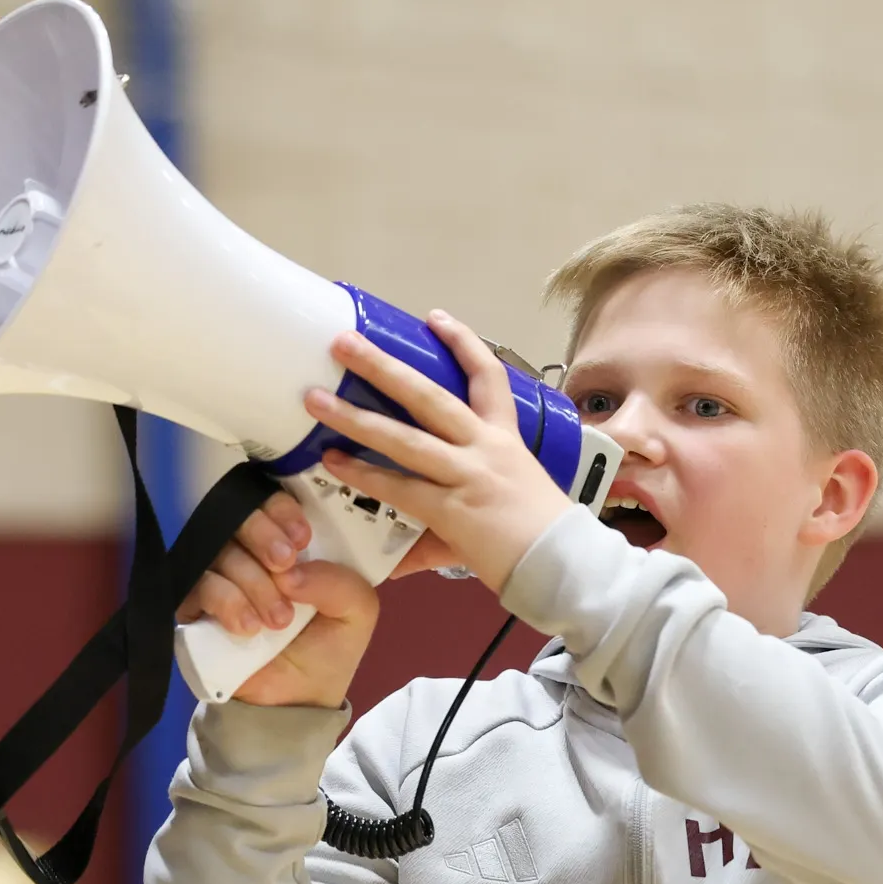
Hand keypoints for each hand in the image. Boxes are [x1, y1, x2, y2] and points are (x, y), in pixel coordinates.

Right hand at [175, 490, 378, 709]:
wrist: (293, 704)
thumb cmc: (326, 651)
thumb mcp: (357, 612)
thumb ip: (341, 582)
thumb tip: (291, 572)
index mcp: (291, 545)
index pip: (275, 504)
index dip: (282, 510)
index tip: (302, 537)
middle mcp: (252, 554)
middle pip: (241, 516)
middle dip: (264, 536)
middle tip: (285, 567)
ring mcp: (221, 576)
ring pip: (222, 551)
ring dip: (254, 583)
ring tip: (278, 621)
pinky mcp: (195, 605)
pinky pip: (200, 584)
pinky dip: (228, 602)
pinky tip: (249, 629)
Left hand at [305, 311, 573, 593]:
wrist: (566, 566)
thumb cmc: (541, 536)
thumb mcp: (505, 502)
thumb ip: (454, 509)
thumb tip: (412, 539)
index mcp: (504, 438)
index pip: (488, 377)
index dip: (461, 342)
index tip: (434, 317)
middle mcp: (485, 447)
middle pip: (429, 395)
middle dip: (383, 366)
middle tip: (344, 342)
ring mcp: (468, 475)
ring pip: (404, 438)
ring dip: (356, 418)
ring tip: (316, 400)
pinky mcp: (453, 509)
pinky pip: (400, 487)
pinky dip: (364, 476)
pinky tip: (334, 463)